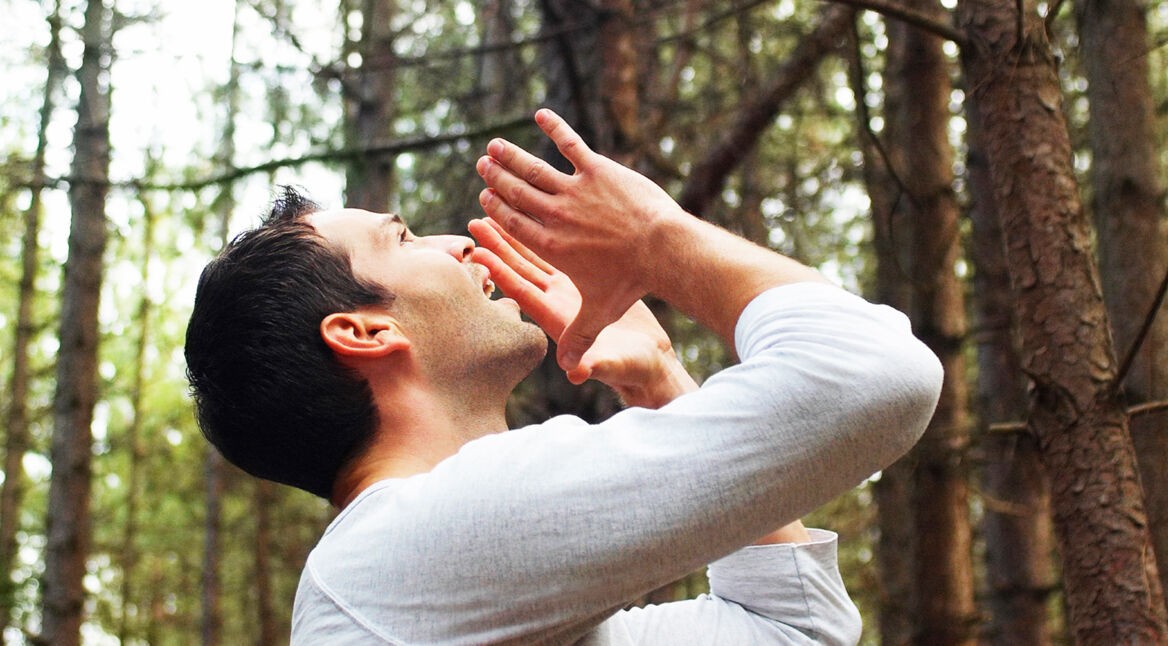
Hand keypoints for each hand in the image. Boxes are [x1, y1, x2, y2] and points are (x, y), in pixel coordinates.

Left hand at [469, 218, 696, 407]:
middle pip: (519, 270)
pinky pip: (556, 252)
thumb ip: (592, 365)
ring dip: (515, 237)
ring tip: (495, 211)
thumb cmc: (632, 367)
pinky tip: (535, 214)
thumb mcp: (613, 364)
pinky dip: (543, 233)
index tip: (478, 252)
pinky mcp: (583, 279)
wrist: (649, 361)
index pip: (521, 292)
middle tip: (473, 223)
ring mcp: (567, 290)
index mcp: (557, 319)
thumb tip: (577, 373)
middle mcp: (555, 303)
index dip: (499, 272)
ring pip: (535, 258)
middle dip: (497, 247)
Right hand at [475, 109, 684, 370]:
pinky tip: (541, 115)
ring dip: (511, 155)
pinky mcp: (597, 169)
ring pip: (533, 168)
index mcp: (549, 247)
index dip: (495, 211)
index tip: (484, 198)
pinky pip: (570, 144)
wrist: (661, 249)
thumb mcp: (600, 313)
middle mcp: (554, 215)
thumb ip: (581, 341)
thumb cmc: (631, 283)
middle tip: (482, 167)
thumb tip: (570, 374)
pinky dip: (555, 128)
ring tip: (495, 146)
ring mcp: (574, 190)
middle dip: (496, 179)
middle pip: (516, 194)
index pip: (513, 226)